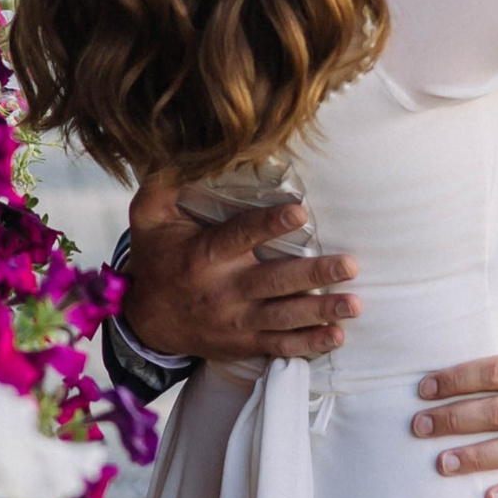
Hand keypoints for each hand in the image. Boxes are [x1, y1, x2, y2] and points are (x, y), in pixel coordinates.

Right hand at [123, 178, 358, 364]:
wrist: (144, 322)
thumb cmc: (154, 259)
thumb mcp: (147, 217)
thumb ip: (165, 185)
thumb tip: (186, 150)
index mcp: (202, 255)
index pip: (239, 236)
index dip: (269, 224)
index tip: (300, 212)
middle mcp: (222, 290)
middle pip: (273, 282)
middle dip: (313, 274)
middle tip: (350, 265)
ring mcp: (235, 321)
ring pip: (283, 317)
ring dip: (320, 311)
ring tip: (354, 304)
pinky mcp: (243, 343)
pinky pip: (279, 347)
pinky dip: (309, 344)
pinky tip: (336, 335)